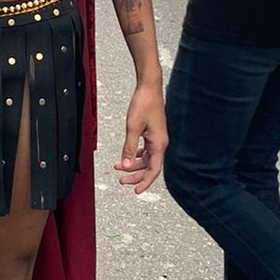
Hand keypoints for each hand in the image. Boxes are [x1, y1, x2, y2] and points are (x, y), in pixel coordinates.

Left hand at [114, 79, 166, 195]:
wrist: (149, 88)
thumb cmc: (143, 104)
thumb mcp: (132, 127)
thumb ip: (129, 148)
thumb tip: (125, 165)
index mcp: (159, 144)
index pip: (154, 170)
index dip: (145, 182)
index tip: (136, 191)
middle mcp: (160, 143)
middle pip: (149, 167)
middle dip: (135, 175)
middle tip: (121, 181)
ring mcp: (157, 138)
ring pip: (146, 159)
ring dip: (133, 164)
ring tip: (118, 167)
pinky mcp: (153, 133)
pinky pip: (146, 150)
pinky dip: (136, 155)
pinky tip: (128, 155)